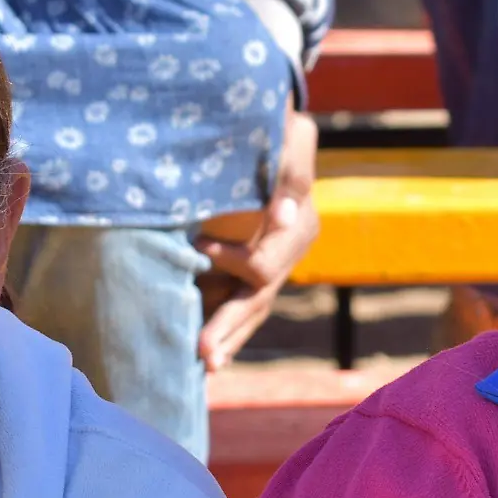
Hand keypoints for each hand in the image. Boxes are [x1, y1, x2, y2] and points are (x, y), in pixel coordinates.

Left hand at [195, 112, 319, 370]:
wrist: (261, 135)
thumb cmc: (270, 131)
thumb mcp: (290, 135)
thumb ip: (291, 166)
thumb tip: (281, 215)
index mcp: (297, 228)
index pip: (266, 263)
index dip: (237, 262)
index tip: (200, 244)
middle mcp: (285, 255)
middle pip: (256, 300)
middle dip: (229, 326)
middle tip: (203, 352)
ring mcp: (269, 269)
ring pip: (247, 313)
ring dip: (225, 338)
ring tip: (203, 365)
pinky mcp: (246, 273)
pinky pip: (234, 307)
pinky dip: (219, 329)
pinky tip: (199, 355)